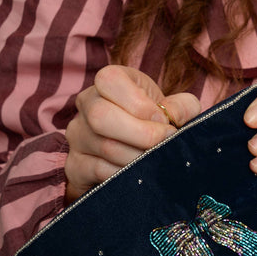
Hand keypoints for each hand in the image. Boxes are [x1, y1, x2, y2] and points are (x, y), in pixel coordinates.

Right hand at [65, 65, 199, 202]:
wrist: (136, 147)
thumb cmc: (154, 120)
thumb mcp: (173, 106)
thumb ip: (182, 107)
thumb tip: (173, 117)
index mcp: (108, 80)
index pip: (111, 81)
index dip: (141, 104)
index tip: (164, 120)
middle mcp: (86, 103)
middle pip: (101, 116)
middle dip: (141, 134)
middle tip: (164, 141)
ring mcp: (77, 134)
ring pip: (105, 148)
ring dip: (139, 157)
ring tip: (157, 157)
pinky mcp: (75, 164)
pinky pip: (99, 171)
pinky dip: (127, 175)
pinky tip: (141, 172)